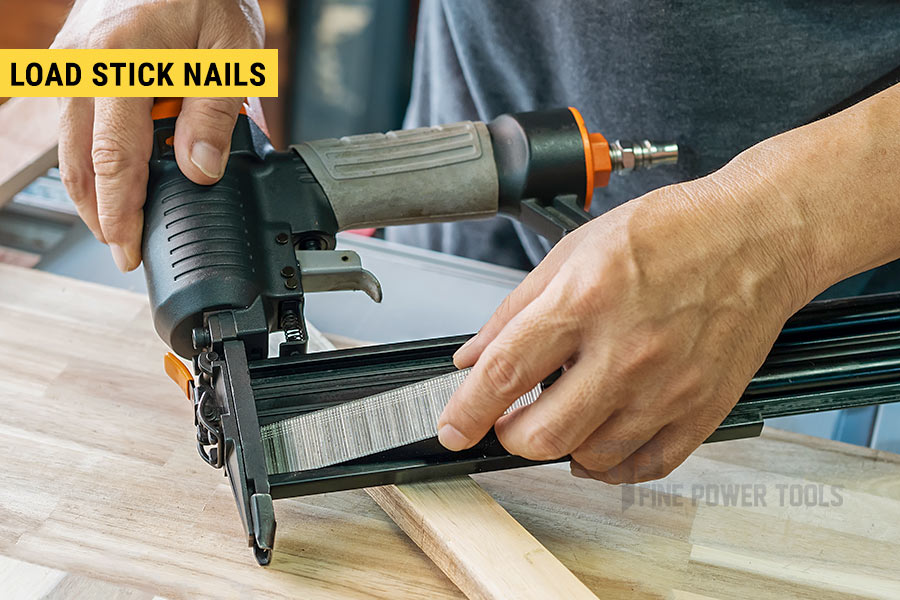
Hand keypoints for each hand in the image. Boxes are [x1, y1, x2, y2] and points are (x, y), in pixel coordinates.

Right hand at [52, 0, 263, 270]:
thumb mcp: (232, 52)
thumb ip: (215, 112)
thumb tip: (199, 170)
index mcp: (122, 64)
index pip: (114, 159)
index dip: (119, 212)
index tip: (127, 248)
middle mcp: (85, 65)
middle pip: (79, 161)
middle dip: (98, 213)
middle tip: (122, 249)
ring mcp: (74, 62)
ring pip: (70, 145)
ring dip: (92, 188)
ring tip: (118, 221)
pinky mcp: (77, 61)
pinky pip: (77, 121)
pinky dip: (93, 155)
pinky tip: (116, 174)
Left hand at [438, 167, 814, 482]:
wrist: (756, 238)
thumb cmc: (671, 233)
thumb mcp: (574, 250)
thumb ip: (515, 308)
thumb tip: (472, 356)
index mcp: (584, 301)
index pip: (503, 373)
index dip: (465, 410)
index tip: (452, 427)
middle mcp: (626, 352)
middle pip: (542, 435)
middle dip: (510, 435)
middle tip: (511, 416)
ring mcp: (668, 388)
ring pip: (589, 457)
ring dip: (562, 444)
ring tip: (567, 409)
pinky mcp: (702, 410)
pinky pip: (643, 466)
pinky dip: (610, 464)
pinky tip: (601, 437)